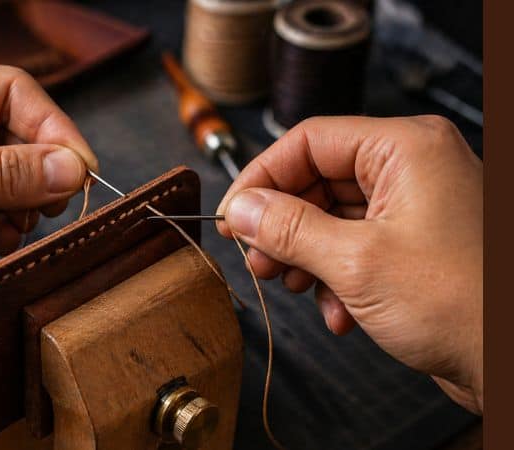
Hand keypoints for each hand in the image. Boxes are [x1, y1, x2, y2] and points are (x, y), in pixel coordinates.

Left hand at [0, 55, 96, 385]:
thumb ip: (5, 172)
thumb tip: (72, 167)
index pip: (5, 91)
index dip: (50, 126)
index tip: (82, 164)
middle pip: (8, 134)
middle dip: (36, 169)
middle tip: (62, 200)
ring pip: (3, 174)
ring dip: (22, 200)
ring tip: (25, 224)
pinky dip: (1, 223)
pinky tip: (3, 238)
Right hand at [216, 116, 481, 413]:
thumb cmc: (463, 305)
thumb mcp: (356, 263)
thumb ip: (289, 229)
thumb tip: (242, 208)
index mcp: (405, 149)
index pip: (309, 141)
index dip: (262, 177)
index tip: (235, 214)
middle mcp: (412, 168)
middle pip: (317, 179)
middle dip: (283, 225)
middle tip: (259, 259)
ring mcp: (415, 207)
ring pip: (331, 216)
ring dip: (305, 256)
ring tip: (294, 287)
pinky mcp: (415, 244)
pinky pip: (354, 245)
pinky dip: (335, 278)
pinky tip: (338, 313)